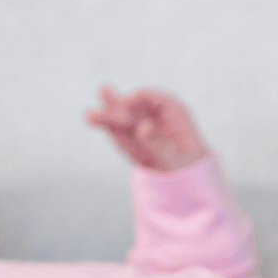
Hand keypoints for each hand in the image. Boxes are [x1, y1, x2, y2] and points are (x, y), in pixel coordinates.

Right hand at [86, 85, 208, 170]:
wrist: (186, 179)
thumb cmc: (187, 165)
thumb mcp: (177, 157)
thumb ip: (159, 143)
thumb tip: (143, 127)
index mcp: (173, 110)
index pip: (152, 98)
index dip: (136, 100)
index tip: (124, 107)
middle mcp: (154, 115)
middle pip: (133, 106)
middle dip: (118, 106)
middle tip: (104, 99)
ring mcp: (141, 126)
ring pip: (122, 118)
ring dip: (107, 114)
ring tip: (90, 114)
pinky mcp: (131, 139)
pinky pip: (119, 132)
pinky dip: (109, 128)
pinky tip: (93, 119)